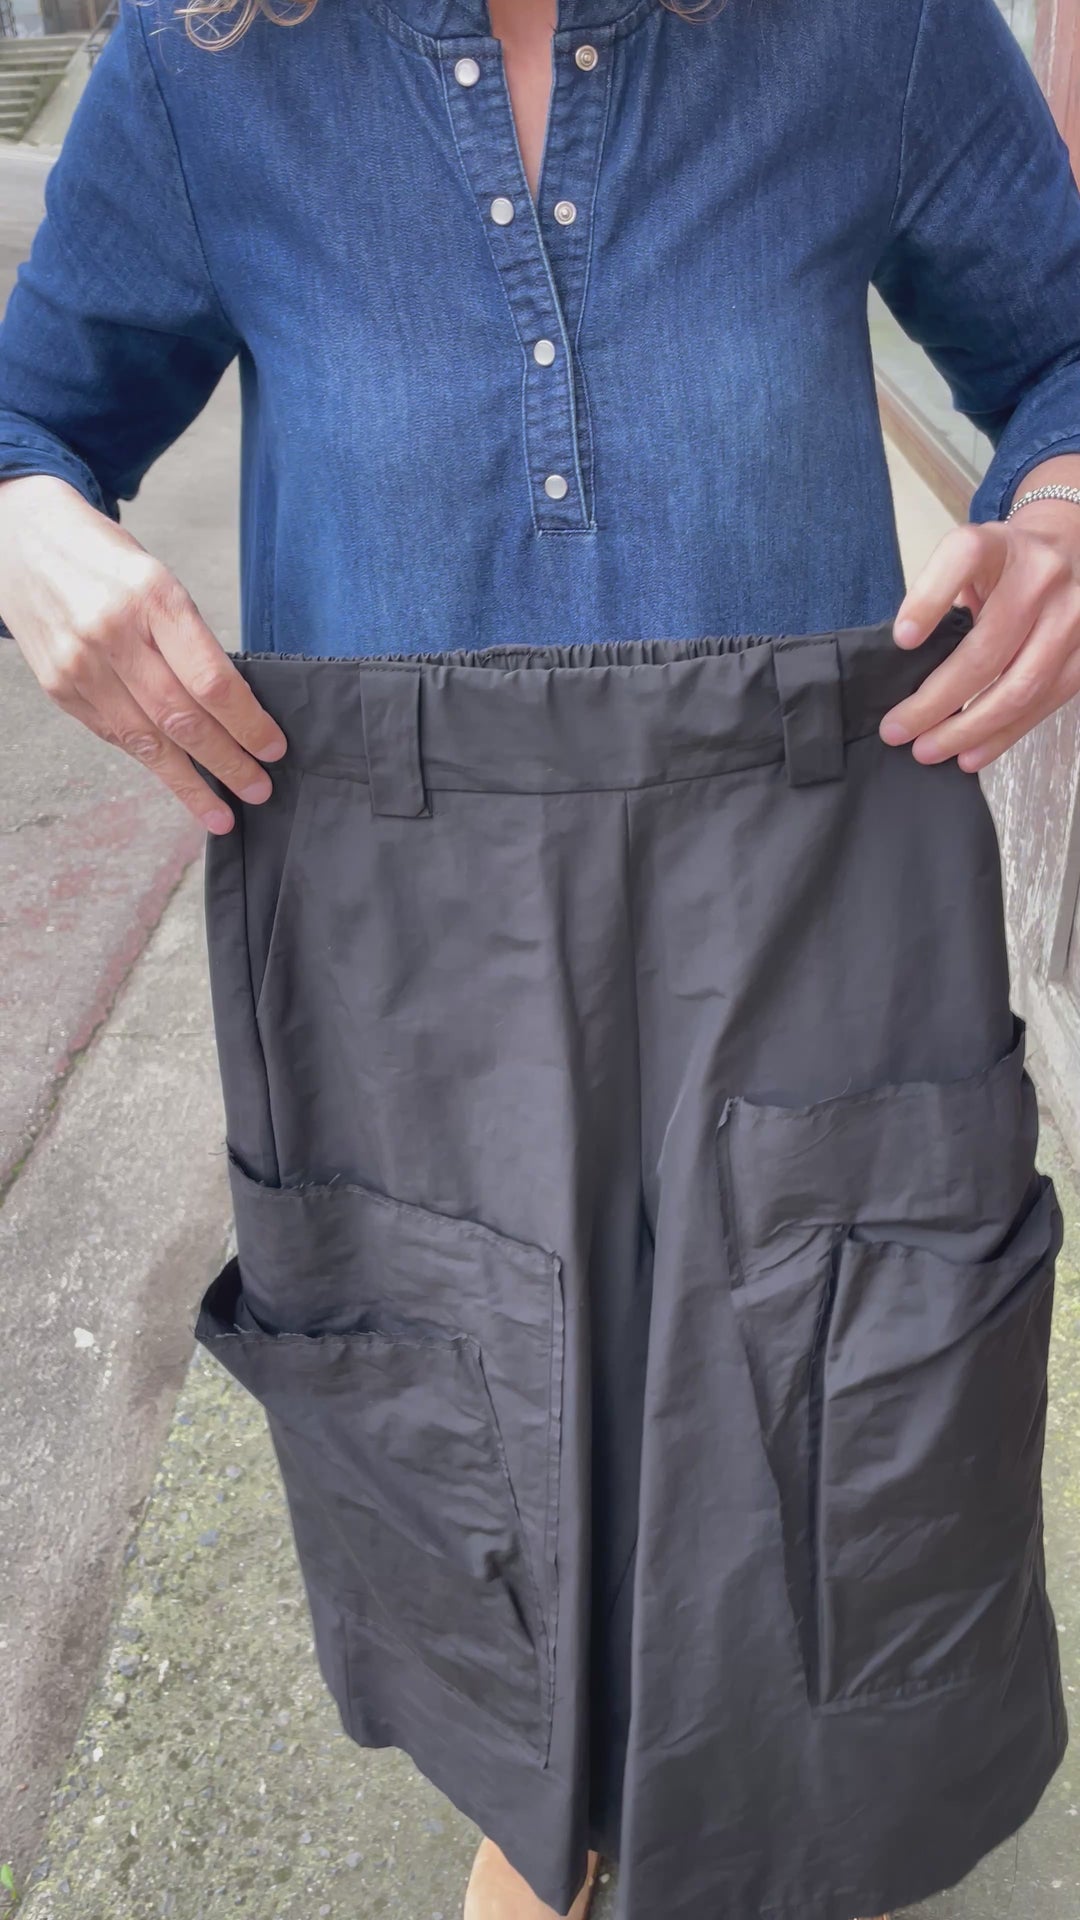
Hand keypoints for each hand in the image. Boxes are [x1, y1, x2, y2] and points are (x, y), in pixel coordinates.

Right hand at [0, 473, 286, 832]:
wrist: (21, 542)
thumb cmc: (104, 559)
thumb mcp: (159, 577)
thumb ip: (189, 639)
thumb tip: (233, 706)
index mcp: (152, 599)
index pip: (211, 681)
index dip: (248, 723)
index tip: (274, 748)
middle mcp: (112, 636)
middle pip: (182, 719)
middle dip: (227, 762)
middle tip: (259, 789)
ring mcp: (80, 666)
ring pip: (145, 741)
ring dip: (189, 783)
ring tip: (221, 813)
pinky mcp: (59, 689)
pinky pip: (115, 735)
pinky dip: (150, 759)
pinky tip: (176, 778)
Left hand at [879, 500, 1079, 770]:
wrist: (1071, 547)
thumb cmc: (1004, 564)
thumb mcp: (971, 559)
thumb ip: (942, 598)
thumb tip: (903, 671)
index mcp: (999, 545)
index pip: (962, 560)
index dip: (929, 599)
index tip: (901, 640)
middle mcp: (1041, 575)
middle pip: (986, 651)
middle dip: (935, 701)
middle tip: (897, 729)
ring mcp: (1072, 616)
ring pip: (1018, 688)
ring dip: (967, 730)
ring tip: (928, 750)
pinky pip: (1044, 704)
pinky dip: (1003, 735)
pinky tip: (971, 753)